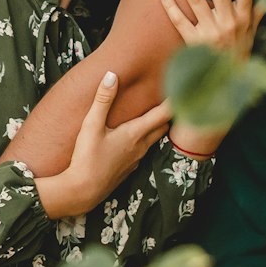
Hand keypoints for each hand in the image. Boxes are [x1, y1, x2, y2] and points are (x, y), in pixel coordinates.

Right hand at [35, 71, 169, 219]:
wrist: (82, 191)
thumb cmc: (87, 158)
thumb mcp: (91, 126)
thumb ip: (102, 100)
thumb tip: (111, 75)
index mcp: (135, 134)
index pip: (162, 114)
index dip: (174, 101)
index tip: (183, 88)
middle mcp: (140, 147)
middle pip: (163, 127)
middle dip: (170, 113)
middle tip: (174, 98)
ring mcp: (136, 159)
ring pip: (154, 139)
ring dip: (158, 126)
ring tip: (157, 114)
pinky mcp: (128, 168)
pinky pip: (143, 150)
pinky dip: (146, 139)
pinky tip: (136, 136)